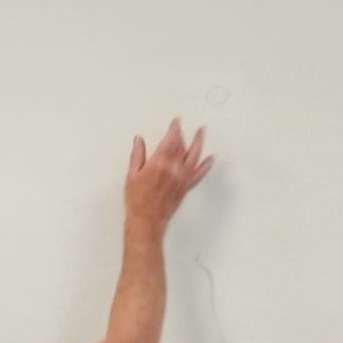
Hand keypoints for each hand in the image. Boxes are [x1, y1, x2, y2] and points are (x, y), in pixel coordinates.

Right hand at [124, 118, 214, 235]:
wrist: (147, 220)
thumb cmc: (138, 201)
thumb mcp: (132, 175)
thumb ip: (137, 155)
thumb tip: (139, 141)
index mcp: (159, 163)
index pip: (171, 139)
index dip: (174, 128)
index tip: (176, 122)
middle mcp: (173, 169)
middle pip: (182, 146)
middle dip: (182, 135)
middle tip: (182, 127)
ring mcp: (182, 178)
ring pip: (194, 155)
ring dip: (199, 142)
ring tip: (201, 133)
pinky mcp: (186, 187)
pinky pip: (199, 173)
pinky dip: (205, 165)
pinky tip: (210, 159)